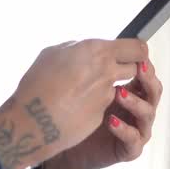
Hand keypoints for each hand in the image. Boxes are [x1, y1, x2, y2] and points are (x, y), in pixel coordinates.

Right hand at [0, 38, 146, 168]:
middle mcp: (107, 72)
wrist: (31, 120)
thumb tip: (86, 49)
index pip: (137, 48)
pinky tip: (73, 106)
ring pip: (117, 88)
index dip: (137, 51)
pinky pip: (103, 106)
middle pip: (135, 68)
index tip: (131, 52)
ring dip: (105, 87)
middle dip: (125, 68)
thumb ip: (76, 48)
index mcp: (97, 51)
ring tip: (81, 90)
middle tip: (108, 70)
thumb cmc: (37, 83)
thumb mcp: (52, 53)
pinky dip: (93, 104)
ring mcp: (107, 96)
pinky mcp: (102, 115)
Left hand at [50, 58, 163, 168]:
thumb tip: (101, 43)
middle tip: (138, 69)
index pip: (147, 75)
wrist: (69, 147)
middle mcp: (139, 110)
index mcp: (134, 93)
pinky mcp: (129, 149)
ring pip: (147, 114)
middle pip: (154, 92)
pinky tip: (111, 121)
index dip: (145, 65)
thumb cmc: (83, 114)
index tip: (138, 54)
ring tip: (118, 93)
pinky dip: (124, 129)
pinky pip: (133, 139)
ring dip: (134, 102)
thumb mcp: (92, 87)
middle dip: (147, 79)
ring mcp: (137, 130)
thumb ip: (102, 70)